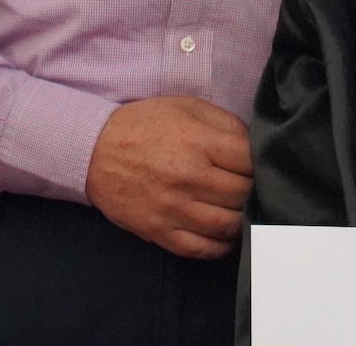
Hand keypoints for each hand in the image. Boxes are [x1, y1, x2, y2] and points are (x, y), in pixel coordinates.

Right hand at [85, 96, 252, 258]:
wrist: (93, 150)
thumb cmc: (144, 125)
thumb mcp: (187, 107)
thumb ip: (225, 123)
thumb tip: (254, 146)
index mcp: (198, 142)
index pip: (250, 160)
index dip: (261, 163)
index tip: (261, 164)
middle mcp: (188, 177)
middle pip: (242, 193)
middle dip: (255, 191)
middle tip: (257, 189)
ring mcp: (173, 208)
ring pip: (226, 225)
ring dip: (244, 221)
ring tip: (246, 212)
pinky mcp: (158, 230)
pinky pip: (199, 248)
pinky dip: (220, 247)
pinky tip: (227, 237)